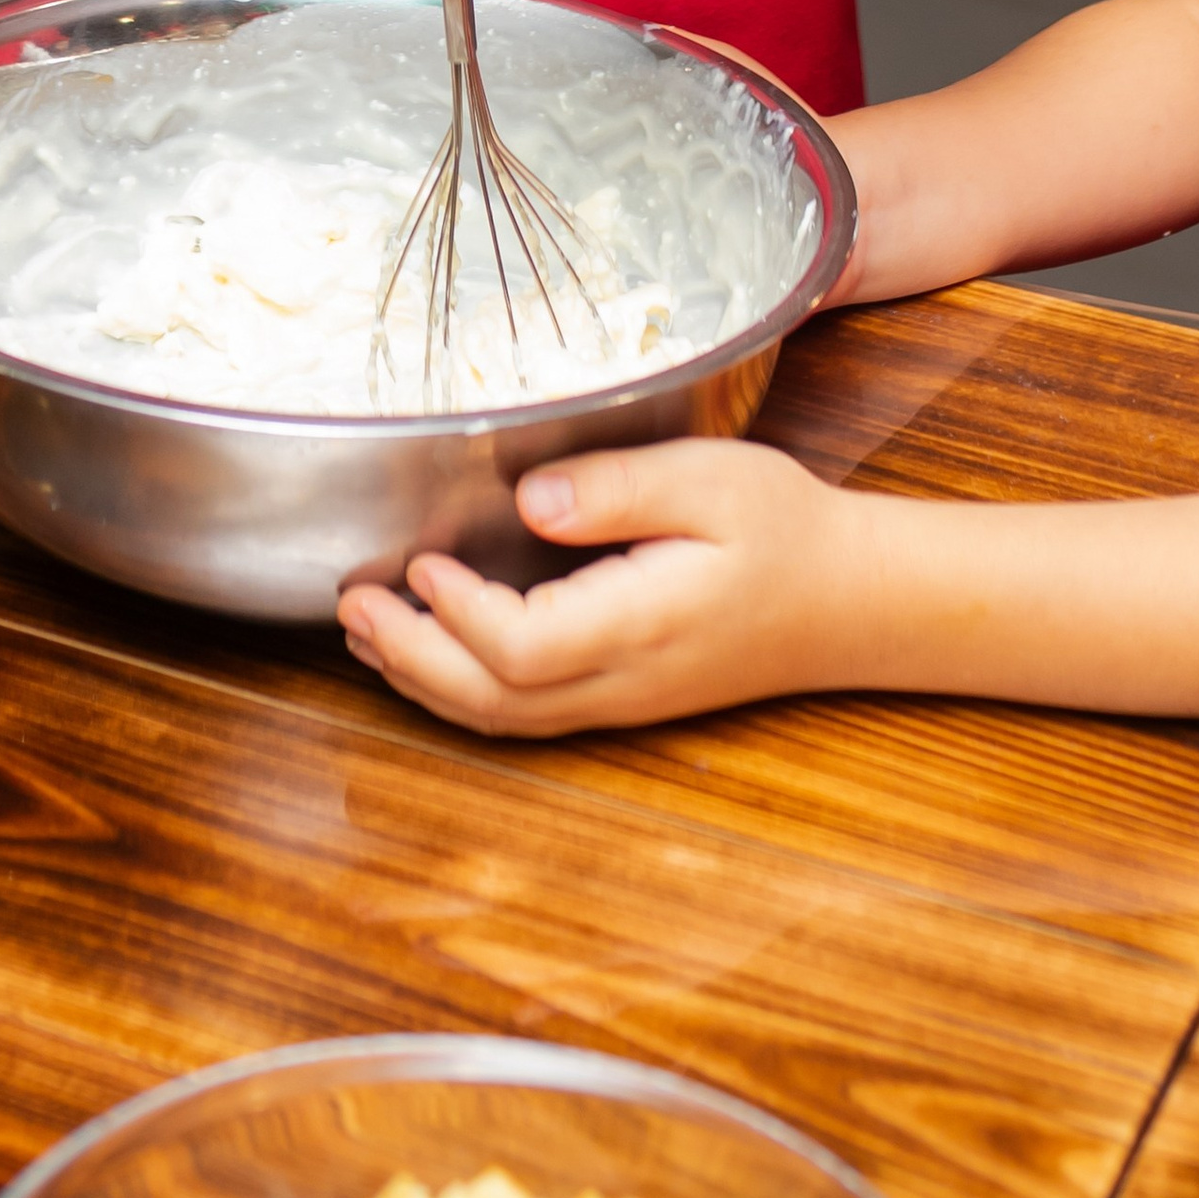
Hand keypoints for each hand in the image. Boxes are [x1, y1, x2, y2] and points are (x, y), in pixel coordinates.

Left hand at [339, 437, 858, 733]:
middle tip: (351, 604)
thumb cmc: (784, 529)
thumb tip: (531, 498)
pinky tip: (434, 651)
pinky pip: (523, 712)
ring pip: (502, 717)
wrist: (847, 599)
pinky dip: (463, 688)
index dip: (458, 614)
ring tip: (365, 631)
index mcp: (642, 625)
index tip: (420, 560)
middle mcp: (620, 680)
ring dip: (425, 679)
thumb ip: (621, 488)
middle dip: (411, 658)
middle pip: (493, 700)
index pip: (523, 647)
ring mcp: (617, 700)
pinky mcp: (617, 695)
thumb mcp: (714, 480)